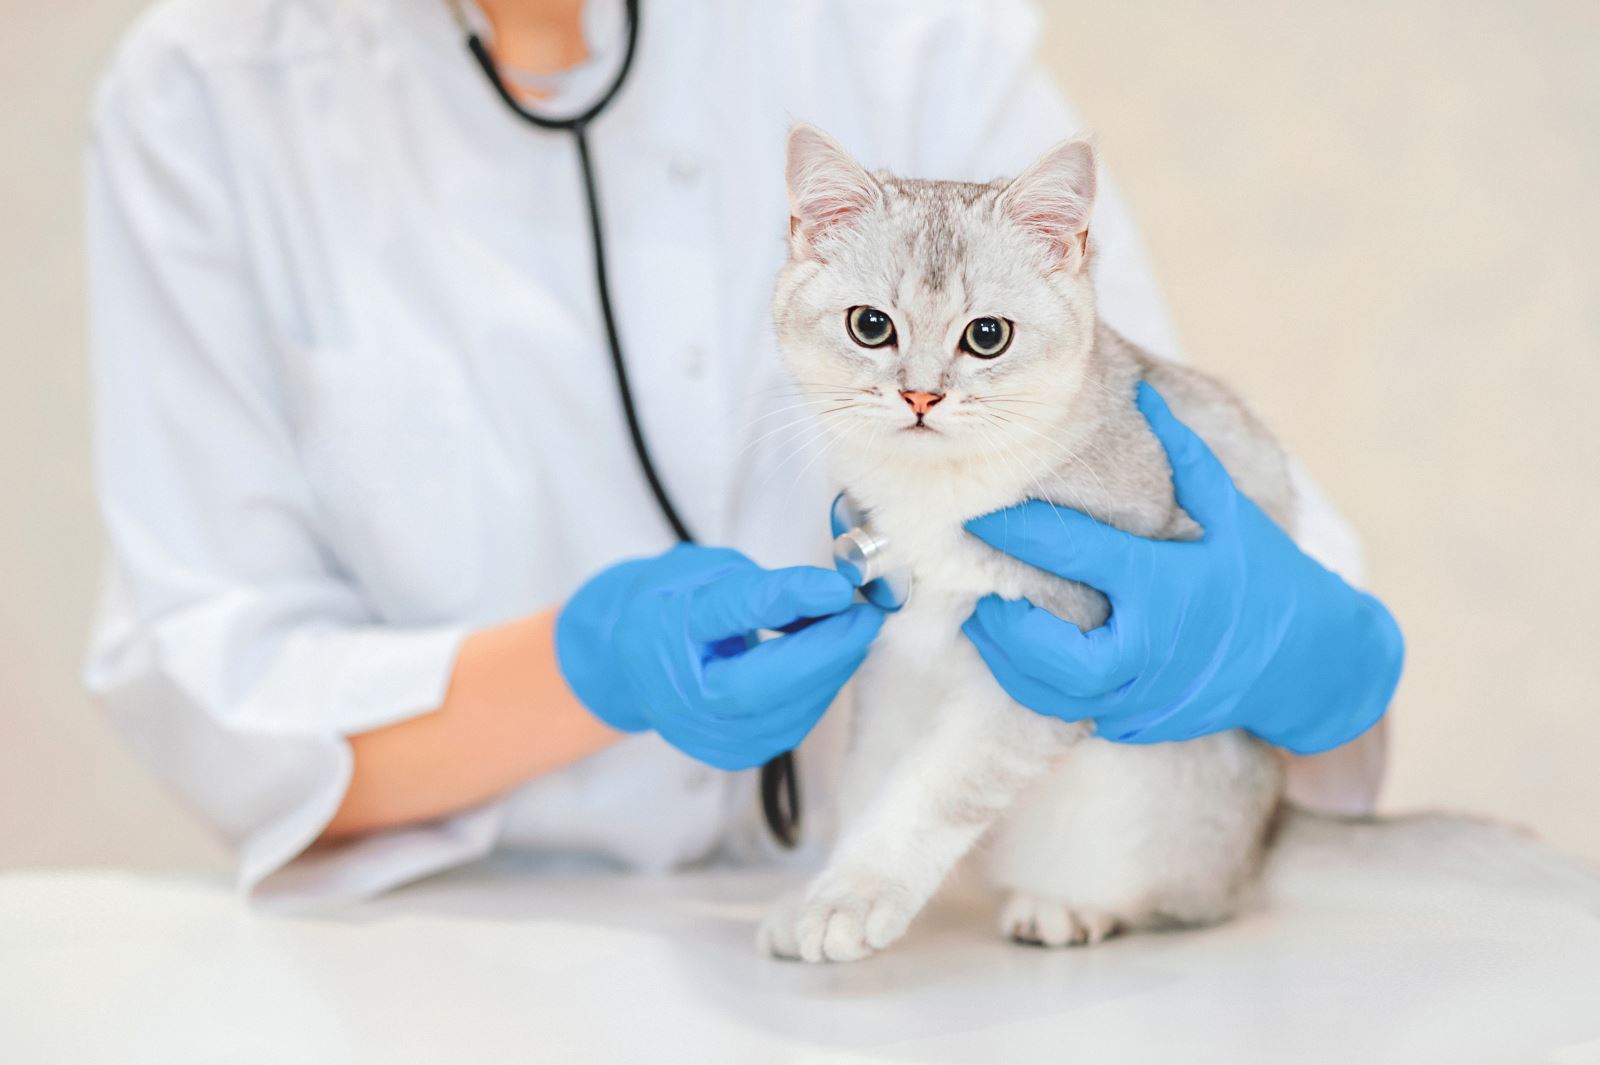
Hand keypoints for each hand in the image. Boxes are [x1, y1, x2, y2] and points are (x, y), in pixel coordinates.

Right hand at [556, 544, 883, 768]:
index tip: (838, 587)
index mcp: (656, 635)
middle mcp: (676, 697)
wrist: (635, 661)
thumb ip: (764, 588)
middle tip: (867, 616)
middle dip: (826, 652)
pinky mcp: (735, 754)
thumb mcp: (707, 575)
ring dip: (831, 670)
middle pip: (760, 686)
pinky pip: (791, 723)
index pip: (727, 616)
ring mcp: (705, 736)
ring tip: (853, 629)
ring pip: (785, 713)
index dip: (785, 600)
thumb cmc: (673, 608)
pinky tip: (834, 658)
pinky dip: (820, 689)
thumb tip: (833, 594)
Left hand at [961, 383, 1402, 753]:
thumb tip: (1142, 394)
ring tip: (984, 617)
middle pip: (1048, 645)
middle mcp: (1151, 647)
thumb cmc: (1266, 576)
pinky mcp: (1138, 722)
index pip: (1075, 552)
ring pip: (1049, 690)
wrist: (1311, 665)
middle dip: (1003, 614)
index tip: (980, 509)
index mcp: (1166, 584)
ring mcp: (1144, 695)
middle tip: (975, 578)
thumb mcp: (1232, 513)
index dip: (1019, 529)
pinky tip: (1015, 654)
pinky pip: (1070, 711)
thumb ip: (1184, 457)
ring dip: (1006, 656)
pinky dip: (1035, 685)